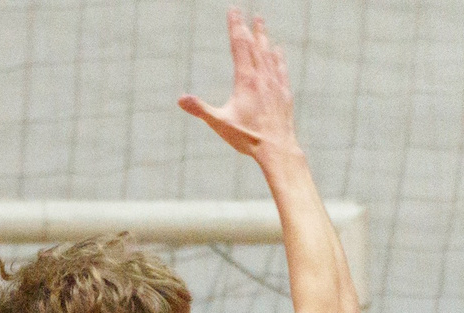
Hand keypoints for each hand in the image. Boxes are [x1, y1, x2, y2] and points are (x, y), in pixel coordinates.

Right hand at [178, 10, 297, 159]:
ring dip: (263, 37)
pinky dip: (277, 56)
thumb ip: (200, 109)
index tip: (232, 11)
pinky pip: (280, 68)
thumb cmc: (247, 137)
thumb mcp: (219, 124)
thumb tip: (180, 99)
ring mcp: (274, 83)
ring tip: (261, 23)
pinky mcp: (283, 92)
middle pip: (254, 46)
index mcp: (245, 80)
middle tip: (244, 12)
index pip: (239, 46)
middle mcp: (262, 77)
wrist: (277, 148)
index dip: (235, 27)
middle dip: (247, 28)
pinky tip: (278, 50)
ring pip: (268, 54)